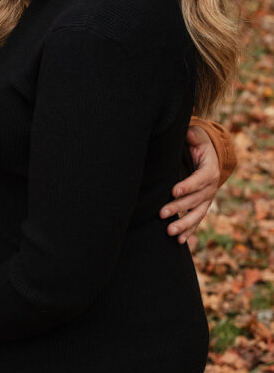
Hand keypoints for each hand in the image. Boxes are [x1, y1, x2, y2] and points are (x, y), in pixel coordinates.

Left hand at [160, 126, 219, 242]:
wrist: (210, 158)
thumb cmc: (199, 145)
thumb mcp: (198, 137)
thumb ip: (193, 136)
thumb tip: (188, 132)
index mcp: (210, 171)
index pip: (199, 180)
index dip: (187, 186)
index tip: (173, 191)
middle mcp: (210, 188)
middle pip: (194, 200)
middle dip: (178, 207)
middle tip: (162, 213)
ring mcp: (207, 200)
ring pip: (196, 215)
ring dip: (184, 225)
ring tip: (169, 232)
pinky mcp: (201, 207)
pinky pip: (196, 221)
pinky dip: (189, 232)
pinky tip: (178, 241)